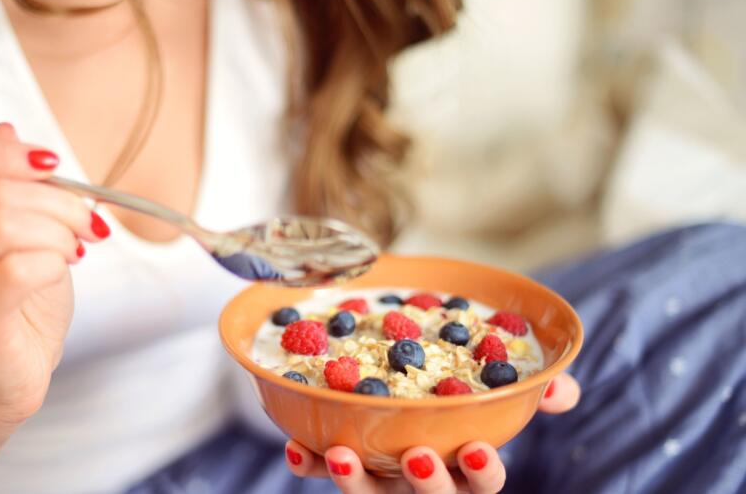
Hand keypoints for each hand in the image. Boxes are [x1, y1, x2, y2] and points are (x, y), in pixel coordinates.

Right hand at [0, 123, 109, 429]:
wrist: (15, 373)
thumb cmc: (24, 302)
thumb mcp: (28, 232)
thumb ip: (13, 184)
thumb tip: (4, 127)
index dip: (10, 155)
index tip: (56, 165)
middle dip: (60, 202)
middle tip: (90, 223)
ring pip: (6, 226)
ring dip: (60, 232)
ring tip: (78, 250)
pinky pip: (19, 269)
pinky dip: (54, 262)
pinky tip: (62, 271)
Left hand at [285, 373, 580, 492]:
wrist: (401, 378)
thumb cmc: (459, 393)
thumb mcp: (493, 387)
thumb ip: (531, 388)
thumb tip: (564, 389)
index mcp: (465, 462)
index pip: (484, 479)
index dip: (482, 471)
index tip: (478, 449)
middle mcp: (423, 476)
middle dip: (425, 483)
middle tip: (418, 456)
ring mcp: (381, 473)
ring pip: (370, 491)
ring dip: (354, 479)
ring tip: (342, 453)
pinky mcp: (340, 461)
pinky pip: (321, 468)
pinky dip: (309, 461)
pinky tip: (296, 446)